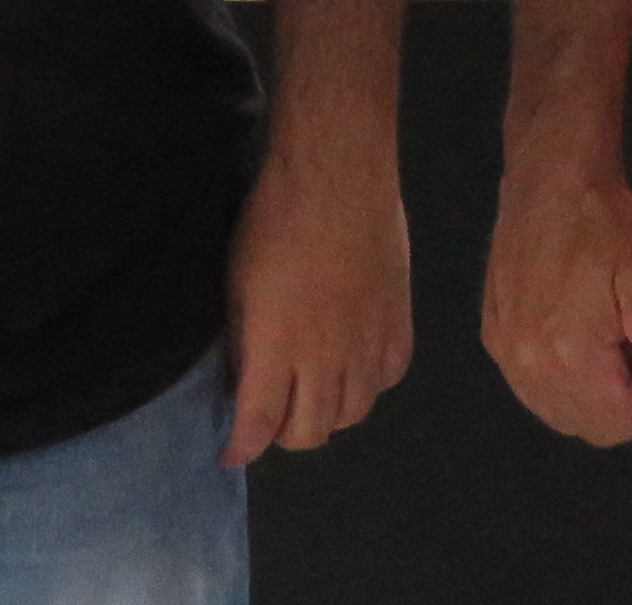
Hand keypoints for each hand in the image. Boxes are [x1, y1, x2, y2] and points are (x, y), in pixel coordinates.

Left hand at [223, 138, 411, 462]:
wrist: (338, 179)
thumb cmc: (273, 221)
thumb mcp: (238, 283)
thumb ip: (246, 339)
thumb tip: (245, 374)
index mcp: (278, 349)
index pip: (260, 423)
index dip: (244, 446)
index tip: (232, 453)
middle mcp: (326, 361)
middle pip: (310, 432)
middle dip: (284, 434)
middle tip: (272, 417)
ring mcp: (368, 348)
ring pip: (351, 415)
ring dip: (327, 414)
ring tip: (312, 394)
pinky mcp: (399, 330)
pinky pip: (384, 381)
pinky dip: (365, 385)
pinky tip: (351, 367)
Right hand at [483, 155, 631, 445]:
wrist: (549, 179)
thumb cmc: (604, 223)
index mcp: (569, 355)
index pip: (620, 422)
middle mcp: (528, 364)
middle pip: (586, 424)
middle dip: (622, 399)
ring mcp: (505, 348)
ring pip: (555, 408)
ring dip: (590, 392)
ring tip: (609, 338)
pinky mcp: (493, 331)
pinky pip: (530, 382)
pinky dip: (559, 375)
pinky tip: (575, 330)